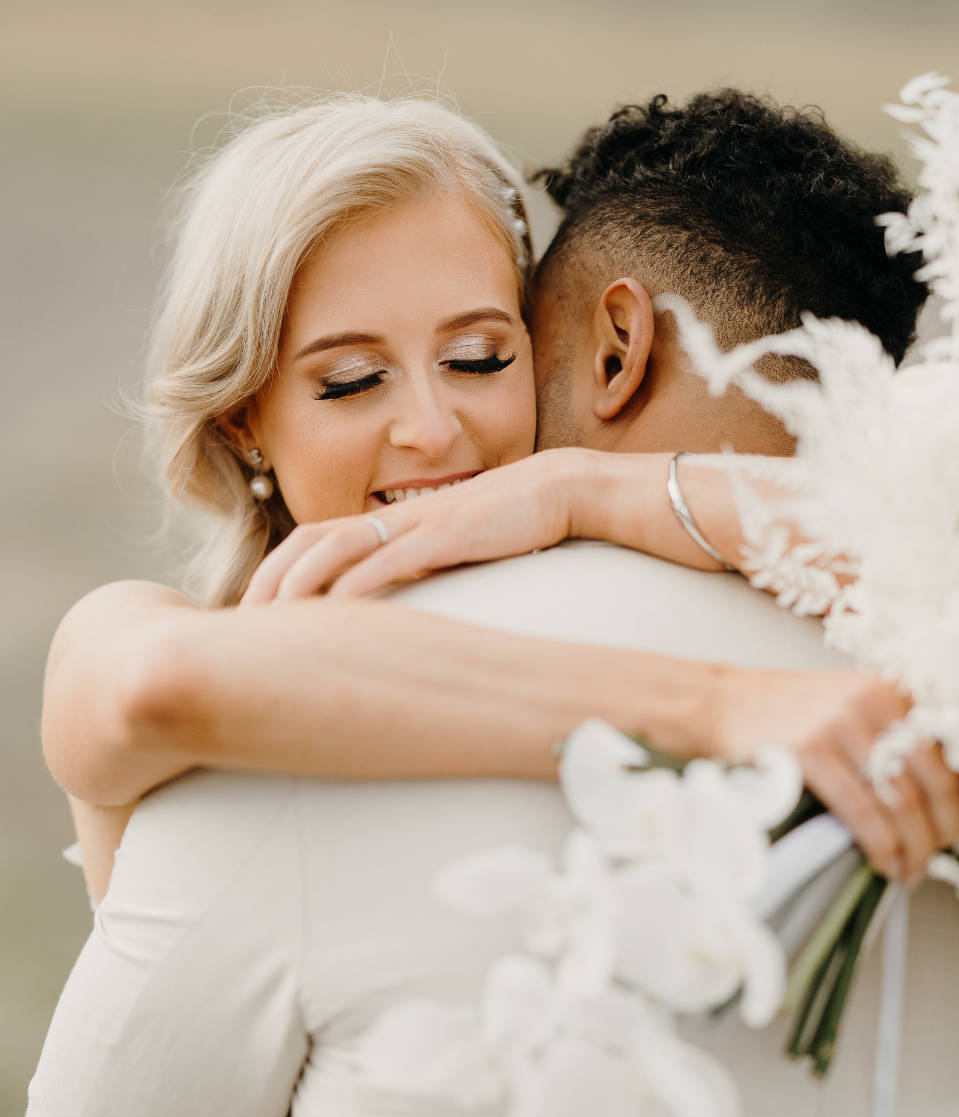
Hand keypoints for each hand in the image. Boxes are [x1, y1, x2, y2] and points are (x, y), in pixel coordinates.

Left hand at [241, 452, 579, 604]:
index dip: (275, 574)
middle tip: (238, 627)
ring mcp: (417, 522)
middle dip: (267, 582)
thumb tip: (388, 615)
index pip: (312, 542)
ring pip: (336, 546)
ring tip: (270, 622)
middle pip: (307, 542)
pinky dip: (357, 585)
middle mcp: (392, 517)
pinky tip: (334, 612)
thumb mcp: (452, 553)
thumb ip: (417, 573)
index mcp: (389, 522)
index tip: (252, 617)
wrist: (562, 488)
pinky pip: (390, 559)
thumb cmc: (512, 525)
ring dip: (297, 584)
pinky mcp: (447, 534)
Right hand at [715, 669, 958, 882]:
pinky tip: (883, 862)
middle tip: (931, 862)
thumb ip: (891, 735)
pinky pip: (862, 811)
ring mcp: (840, 723)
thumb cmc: (787, 715)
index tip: (949, 833)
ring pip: (901, 801)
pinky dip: (880, 845)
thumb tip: (937, 797)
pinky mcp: (809, 750)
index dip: (954, 802)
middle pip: (932, 780)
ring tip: (908, 872)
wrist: (720, 703)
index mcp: (892, 688)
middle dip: (939, 832)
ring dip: (913, 848)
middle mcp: (873, 699)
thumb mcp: (848, 704)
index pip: (948, 753)